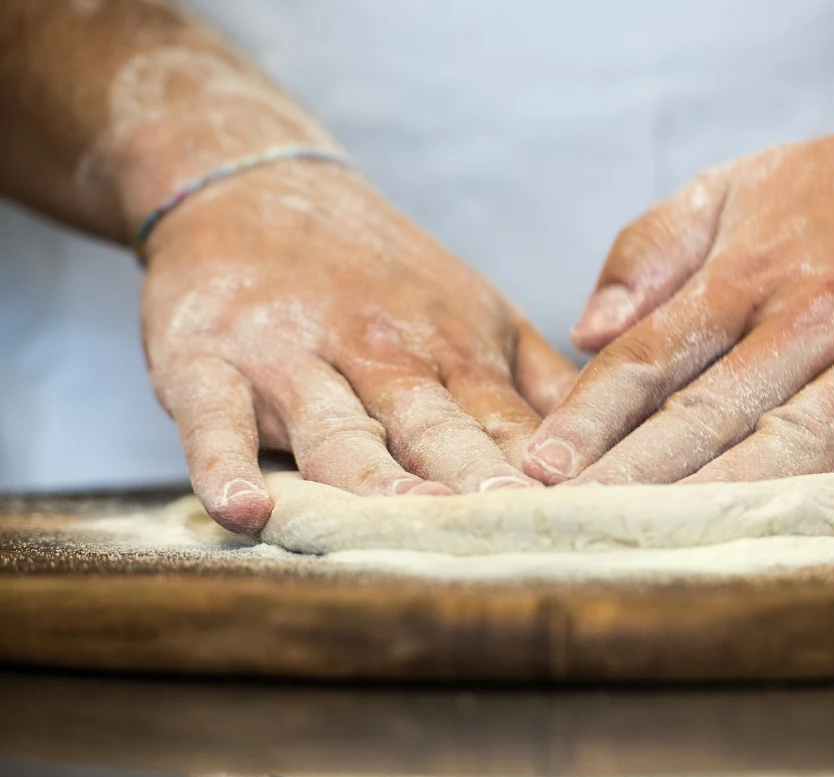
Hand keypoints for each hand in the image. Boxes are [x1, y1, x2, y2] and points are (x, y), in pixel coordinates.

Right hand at [142, 161, 575, 533]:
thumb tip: (623, 447)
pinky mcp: (206, 363)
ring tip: (411, 522)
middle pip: (434, 429)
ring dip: (375, 479)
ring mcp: (293, 359)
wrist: (256, 190)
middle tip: (518, 525)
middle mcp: (382, 354)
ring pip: (339, 431)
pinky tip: (244, 508)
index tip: (585, 515)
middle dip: (477, 477)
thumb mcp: (481, 315)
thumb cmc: (385, 276)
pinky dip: (224, 462)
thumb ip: (541, 387)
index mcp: (456, 351)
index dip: (545, 472)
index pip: (507, 425)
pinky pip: (216, 419)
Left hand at [525, 93, 833, 534]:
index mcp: (747, 274)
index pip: (650, 356)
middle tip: (577, 522)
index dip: (589, 416)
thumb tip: (584, 328)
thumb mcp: (736, 187)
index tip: (537, 470)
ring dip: (736, 487)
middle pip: (710, 407)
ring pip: (805, 430)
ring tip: (675, 538)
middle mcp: (811, 315)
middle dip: (636, 470)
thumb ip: (652, 250)